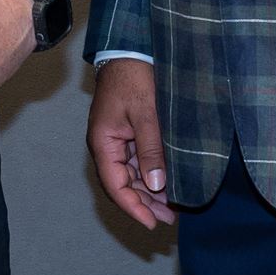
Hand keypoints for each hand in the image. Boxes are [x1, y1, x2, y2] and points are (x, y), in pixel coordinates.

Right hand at [86, 57, 173, 228]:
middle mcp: (106, 146)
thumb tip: (156, 186)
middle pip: (122, 184)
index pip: (115, 186)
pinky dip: (151, 175)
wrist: (130, 51)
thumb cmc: (135, 80)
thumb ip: (151, 151)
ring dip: (149, 192)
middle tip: (170, 219)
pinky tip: (167, 183)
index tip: (152, 223)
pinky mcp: (128, 134)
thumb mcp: (146, 115)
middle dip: (144, 203)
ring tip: (172, 207)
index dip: (133, 207)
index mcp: (103, 143)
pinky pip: (136, 162)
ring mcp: (116, 140)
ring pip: (130, 176)